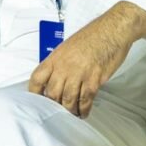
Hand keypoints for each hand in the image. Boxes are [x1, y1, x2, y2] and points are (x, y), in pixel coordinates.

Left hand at [27, 1, 145, 117]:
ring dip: (69, 111)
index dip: (34, 93)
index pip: (37, 79)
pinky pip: (85, 100)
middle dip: (54, 106)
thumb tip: (55, 79)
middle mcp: (63, 67)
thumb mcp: (67, 47)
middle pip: (52, 93)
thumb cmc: (91, 37)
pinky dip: (84, 109)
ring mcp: (78, 74)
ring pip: (68, 100)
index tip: (37, 101)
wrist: (111, 31)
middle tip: (58, 111)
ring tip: (72, 114)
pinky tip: (83, 113)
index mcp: (54, 58)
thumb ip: (59, 63)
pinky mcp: (94, 79)